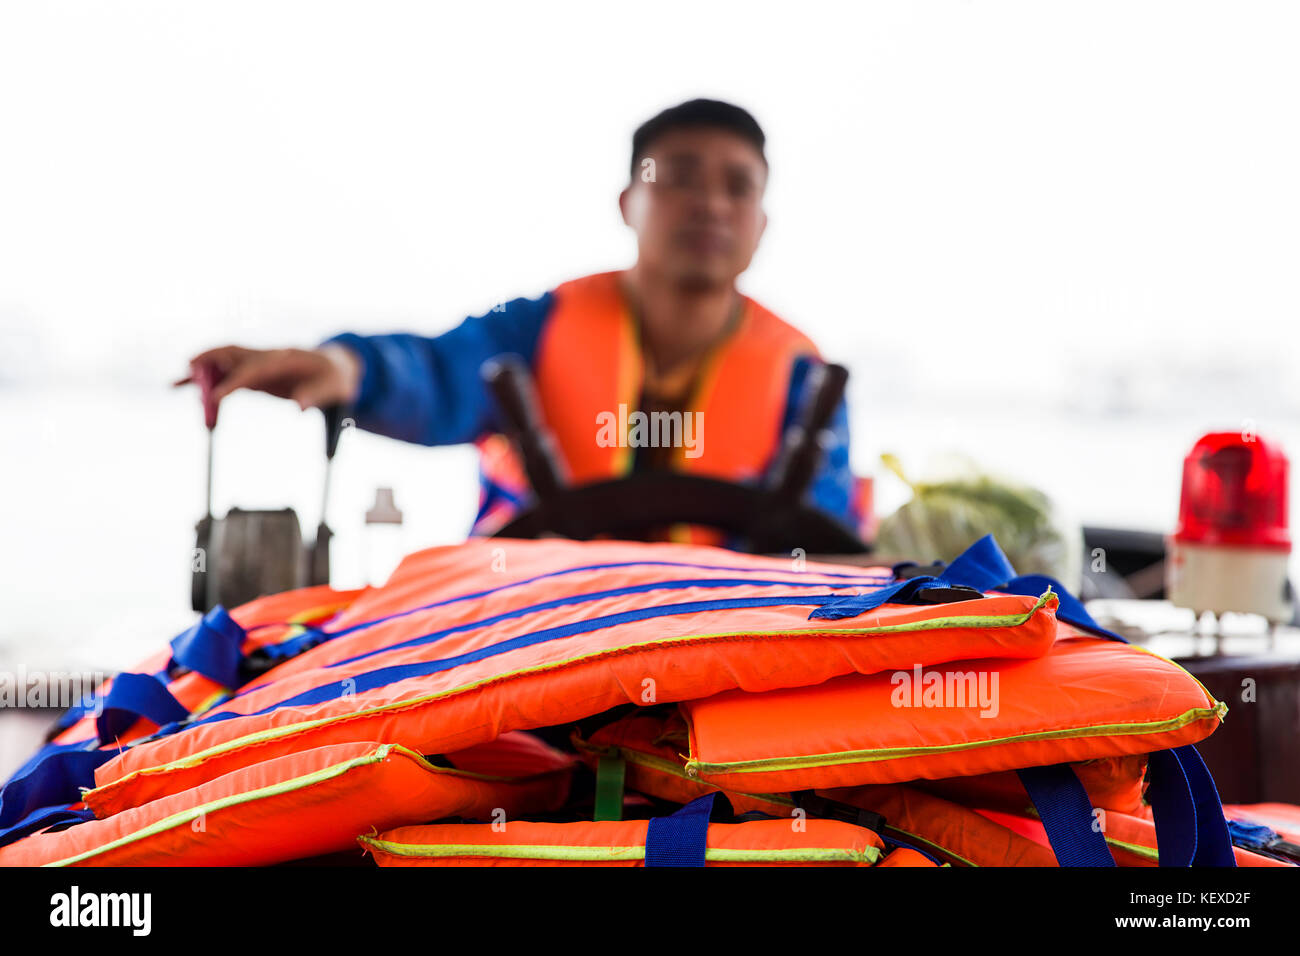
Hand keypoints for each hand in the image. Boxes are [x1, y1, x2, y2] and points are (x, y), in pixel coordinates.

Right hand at [173, 344, 362, 410]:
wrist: (336, 369)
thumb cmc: (334, 378)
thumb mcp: (333, 388)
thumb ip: (316, 396)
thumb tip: (300, 407)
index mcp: (284, 358)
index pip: (254, 369)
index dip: (234, 382)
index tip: (216, 397)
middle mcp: (266, 356)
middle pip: (232, 353)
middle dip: (210, 361)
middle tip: (189, 374)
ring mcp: (257, 363)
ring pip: (223, 361)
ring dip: (201, 370)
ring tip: (175, 384)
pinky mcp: (252, 374)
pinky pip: (224, 374)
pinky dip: (204, 380)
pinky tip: (179, 385)